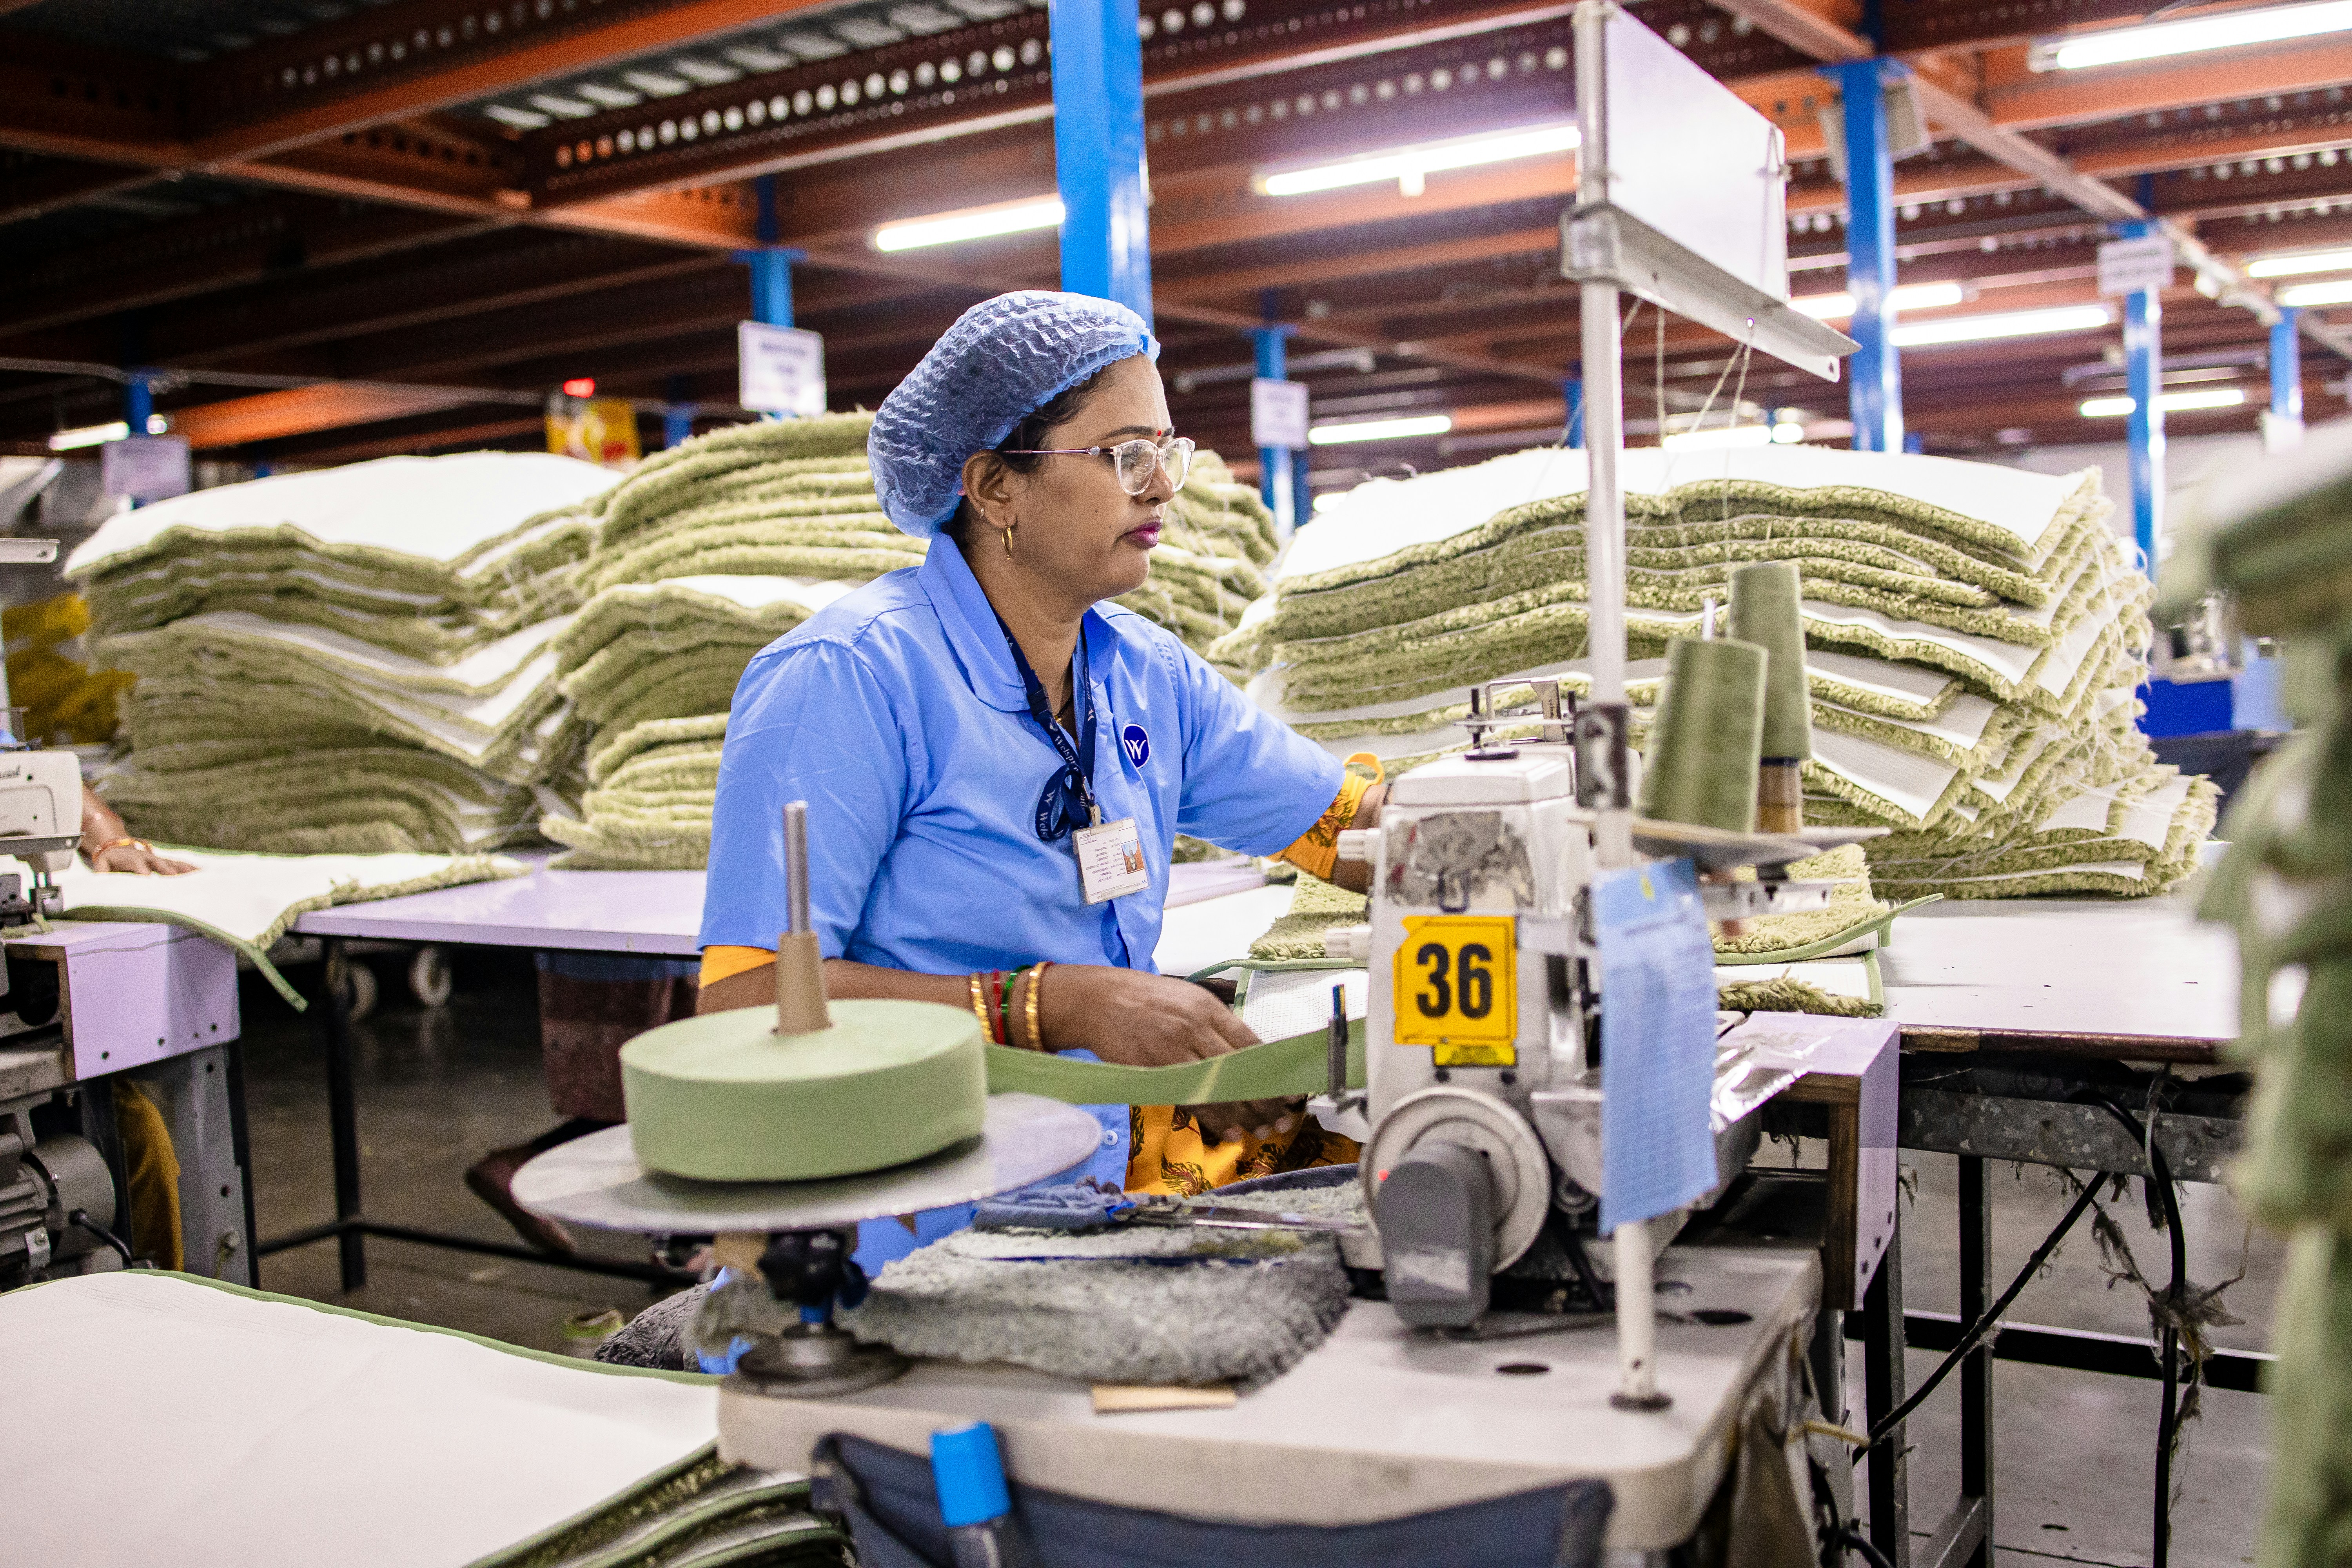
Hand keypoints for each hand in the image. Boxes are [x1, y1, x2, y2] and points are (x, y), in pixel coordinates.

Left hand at [89, 842, 194, 875]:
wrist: (117, 845)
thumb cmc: (109, 860)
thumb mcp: (102, 866)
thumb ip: (103, 874)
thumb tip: (103, 882)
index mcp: (132, 860)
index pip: (139, 867)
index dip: (145, 873)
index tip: (151, 879)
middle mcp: (148, 857)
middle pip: (162, 865)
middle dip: (173, 873)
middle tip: (184, 882)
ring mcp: (158, 858)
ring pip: (174, 863)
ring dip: (187, 870)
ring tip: (201, 875)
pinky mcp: (164, 860)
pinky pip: (179, 863)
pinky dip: (190, 867)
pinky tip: (202, 871)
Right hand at [1038, 967, 1299, 1144]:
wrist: (1099, 1001)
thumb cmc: (1150, 1000)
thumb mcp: (1189, 999)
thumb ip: (1219, 1025)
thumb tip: (1253, 1056)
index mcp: (1206, 1009)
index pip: (1250, 1044)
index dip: (1273, 1071)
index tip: (1292, 1090)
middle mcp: (1191, 1028)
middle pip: (1237, 1071)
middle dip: (1263, 1099)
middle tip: (1282, 1120)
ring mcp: (1169, 1051)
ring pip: (1215, 1090)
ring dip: (1241, 1115)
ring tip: (1260, 1131)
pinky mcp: (1151, 1071)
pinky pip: (1187, 1100)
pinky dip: (1211, 1118)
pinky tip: (1228, 1131)